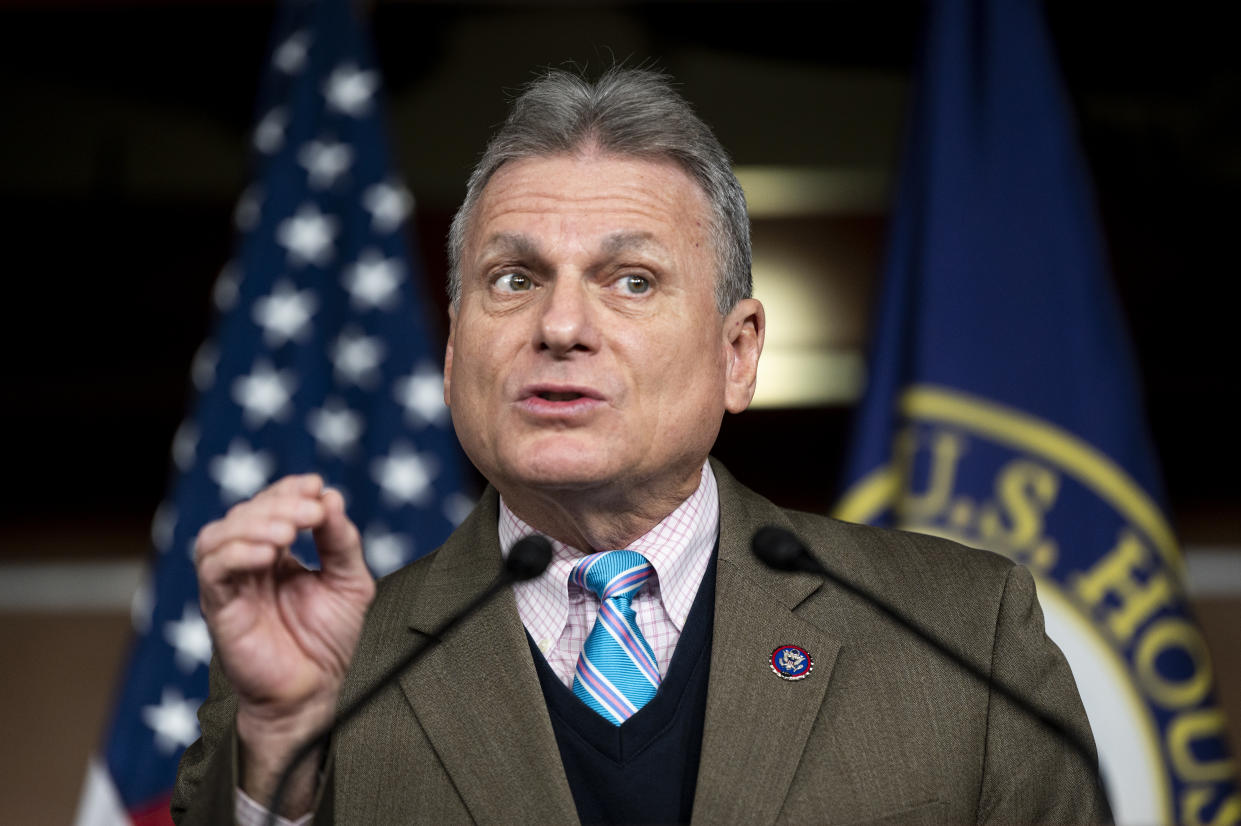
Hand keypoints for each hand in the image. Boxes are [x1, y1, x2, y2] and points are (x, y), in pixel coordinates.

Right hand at [193, 473, 374, 810]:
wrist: (316, 693)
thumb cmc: (329, 641)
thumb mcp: (350, 581)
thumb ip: (341, 540)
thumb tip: (330, 496)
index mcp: (277, 553)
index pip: (271, 504)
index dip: (288, 489)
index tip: (316, 486)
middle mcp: (248, 564)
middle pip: (245, 514)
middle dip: (278, 504)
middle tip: (310, 511)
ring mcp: (230, 584)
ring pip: (220, 535)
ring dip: (254, 523)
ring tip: (289, 531)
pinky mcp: (219, 608)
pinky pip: (213, 570)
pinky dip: (237, 552)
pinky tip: (268, 553)